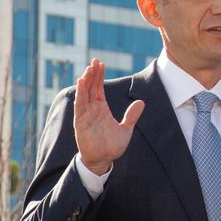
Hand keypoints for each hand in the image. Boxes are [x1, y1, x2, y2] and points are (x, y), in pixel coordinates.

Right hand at [74, 59, 144, 173]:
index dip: (99, 77)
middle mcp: (92, 109)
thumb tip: (141, 102)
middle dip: (93, 74)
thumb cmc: (112, 146)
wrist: (103, 160)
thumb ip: (131, 116)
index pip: (99, 89)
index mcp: (102, 109)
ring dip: (86, 81)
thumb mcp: (126, 129)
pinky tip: (81, 83)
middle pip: (91, 88)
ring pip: (84, 94)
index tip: (100, 64)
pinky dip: (80, 94)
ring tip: (88, 69)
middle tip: (94, 61)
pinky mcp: (80, 121)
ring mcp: (85, 115)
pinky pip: (80, 105)